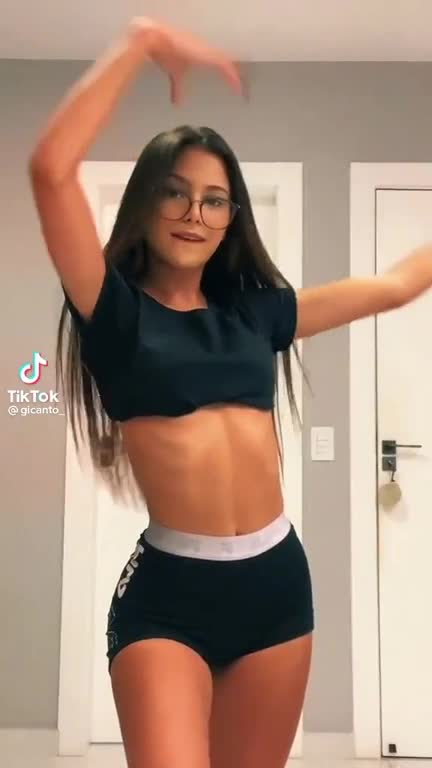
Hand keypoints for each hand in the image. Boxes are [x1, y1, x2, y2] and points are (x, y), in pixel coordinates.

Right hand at [128, 17, 242, 103]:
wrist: (158, 41)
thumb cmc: (165, 54)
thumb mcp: (175, 75)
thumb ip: (178, 90)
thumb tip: (177, 104)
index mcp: (203, 56)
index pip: (221, 66)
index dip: (229, 76)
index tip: (236, 88)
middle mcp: (209, 53)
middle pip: (229, 66)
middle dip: (237, 79)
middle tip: (244, 92)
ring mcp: (209, 53)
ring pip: (230, 66)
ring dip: (237, 79)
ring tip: (243, 92)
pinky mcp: (208, 56)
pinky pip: (225, 68)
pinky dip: (232, 78)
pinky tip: (238, 88)